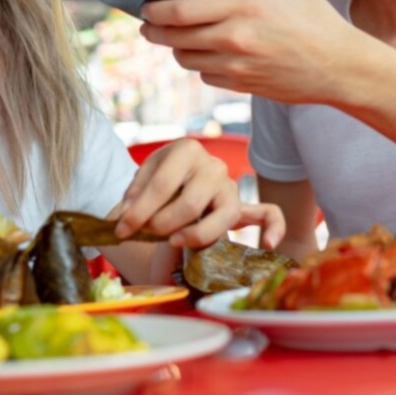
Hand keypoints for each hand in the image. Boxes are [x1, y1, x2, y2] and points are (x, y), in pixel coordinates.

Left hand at [107, 137, 285, 250]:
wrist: (173, 180)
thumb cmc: (157, 183)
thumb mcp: (139, 181)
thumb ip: (133, 198)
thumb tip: (127, 218)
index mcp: (186, 150)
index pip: (162, 184)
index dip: (139, 211)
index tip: (122, 230)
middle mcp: (213, 165)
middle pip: (190, 202)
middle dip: (162, 224)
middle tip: (145, 234)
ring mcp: (230, 186)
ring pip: (224, 215)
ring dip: (195, 234)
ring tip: (174, 241)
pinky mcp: (241, 206)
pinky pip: (268, 213)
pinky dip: (273, 228)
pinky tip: (270, 244)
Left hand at [139, 0, 361, 104]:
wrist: (341, 67)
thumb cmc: (316, 19)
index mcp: (242, 7)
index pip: (179, 11)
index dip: (154, 10)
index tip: (145, 7)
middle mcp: (234, 39)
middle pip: (174, 39)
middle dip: (154, 32)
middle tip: (148, 25)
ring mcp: (237, 67)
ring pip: (187, 60)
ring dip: (179, 49)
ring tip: (180, 38)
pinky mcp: (242, 87)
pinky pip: (207, 77)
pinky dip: (204, 66)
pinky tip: (211, 55)